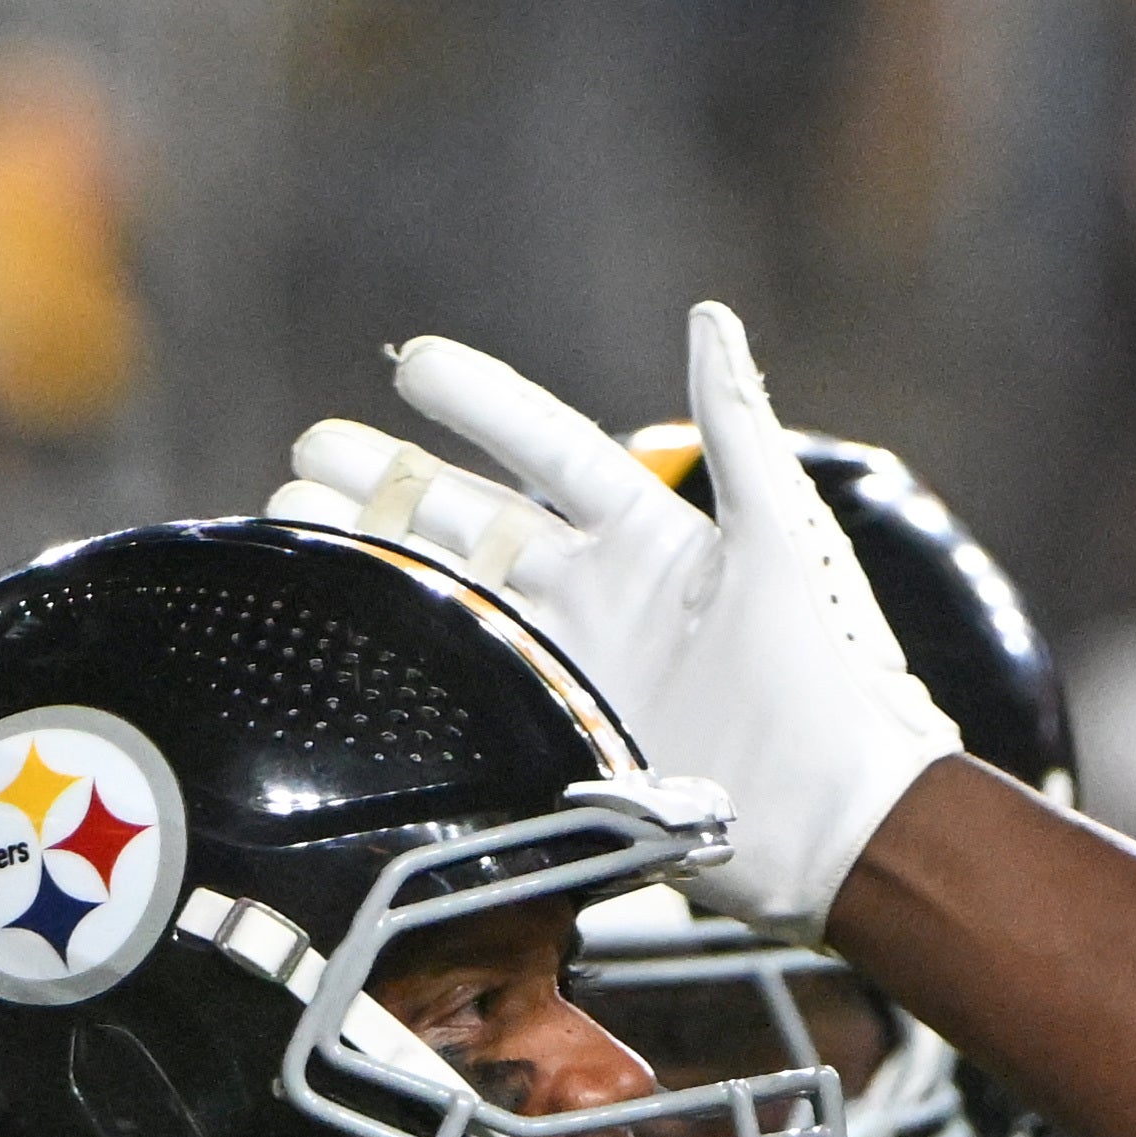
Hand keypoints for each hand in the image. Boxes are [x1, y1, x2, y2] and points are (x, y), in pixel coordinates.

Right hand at [270, 307, 962, 940]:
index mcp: (654, 539)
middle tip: (308, 455)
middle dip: (390, 485)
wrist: (843, 818)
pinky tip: (337, 632)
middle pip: (475, 524)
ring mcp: (573, 670)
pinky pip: (466, 692)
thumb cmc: (831, 670)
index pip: (549, 451)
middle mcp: (602, 598)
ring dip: (375, 559)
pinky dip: (403, 660)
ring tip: (292, 522)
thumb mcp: (784, 537)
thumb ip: (738, 429)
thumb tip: (710, 318)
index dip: (482, 406)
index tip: (412, 365)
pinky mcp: (560, 741)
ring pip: (453, 600)